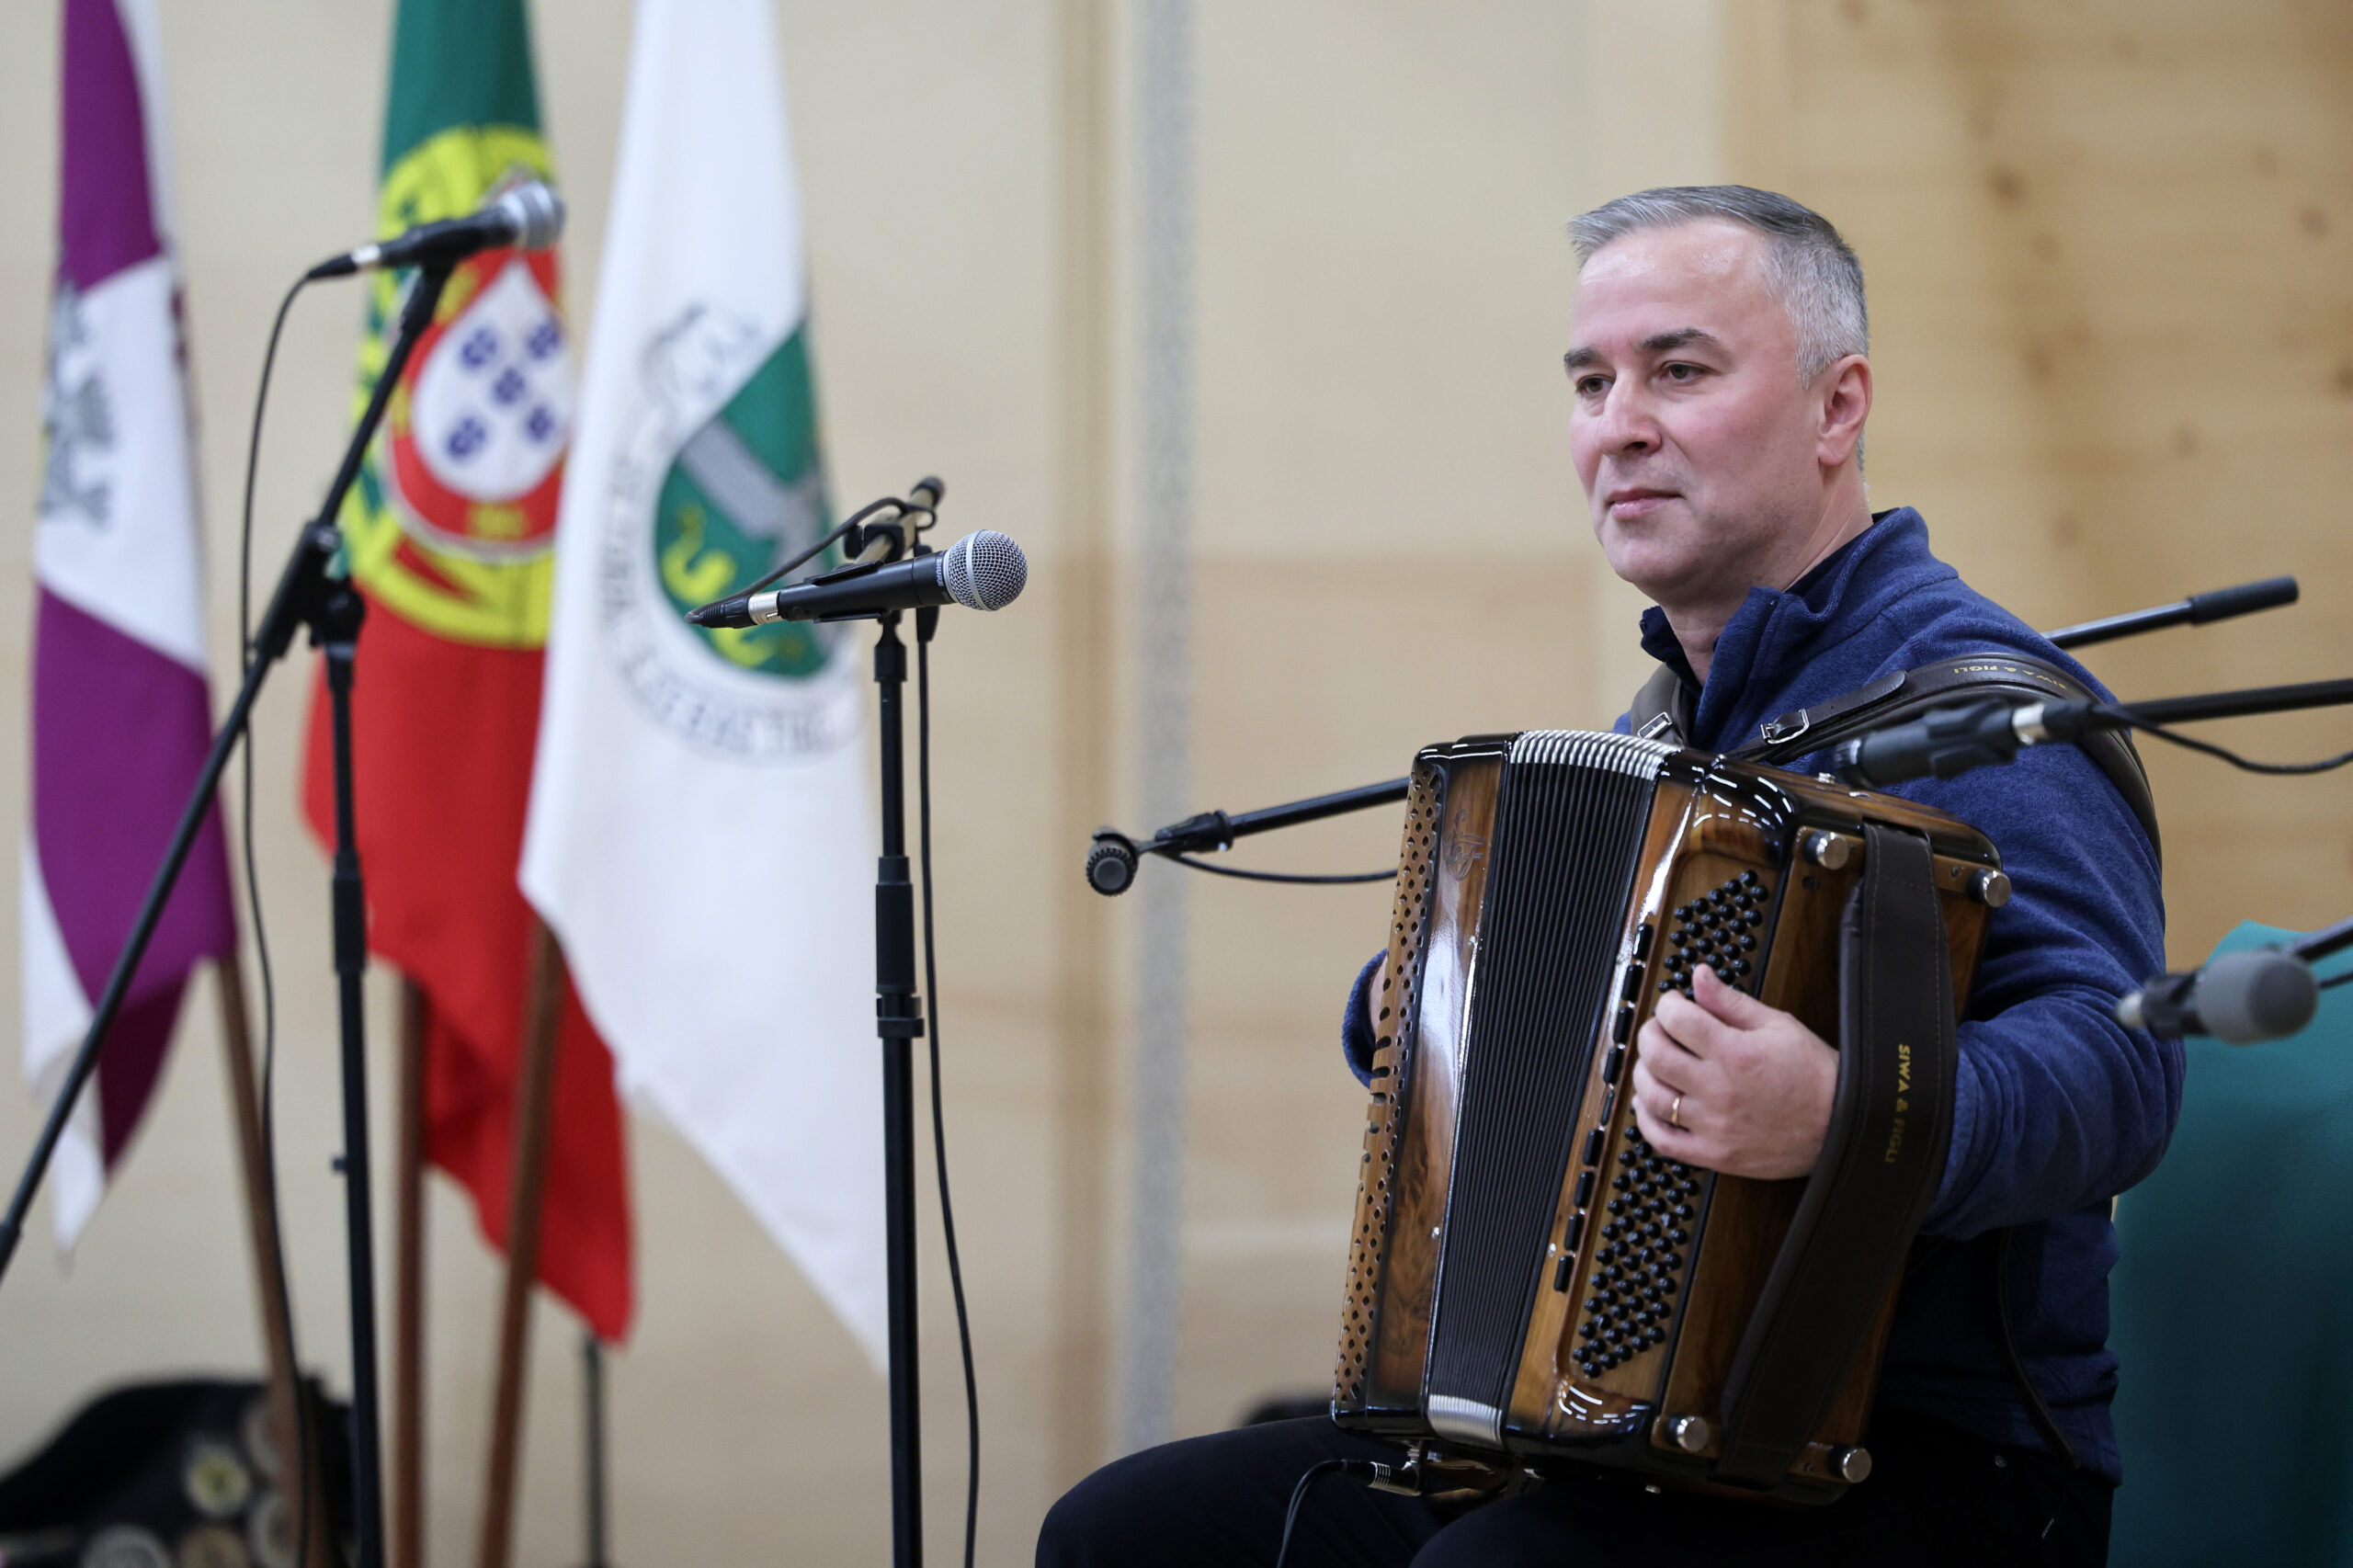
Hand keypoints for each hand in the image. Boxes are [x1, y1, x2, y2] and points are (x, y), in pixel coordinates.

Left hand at [1629, 965, 1836, 1179]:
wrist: (1843, 1124)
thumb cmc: (1814, 1075)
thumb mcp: (1777, 1025)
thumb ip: (1731, 1001)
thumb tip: (1699, 976)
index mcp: (1734, 1052)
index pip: (1676, 1019)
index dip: (1668, 1004)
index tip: (1674, 1004)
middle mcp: (1718, 1089)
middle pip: (1656, 1055)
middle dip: (1650, 1033)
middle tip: (1660, 1030)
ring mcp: (1714, 1126)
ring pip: (1652, 1097)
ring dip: (1644, 1074)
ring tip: (1655, 1064)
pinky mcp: (1716, 1154)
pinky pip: (1664, 1141)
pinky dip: (1646, 1122)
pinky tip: (1648, 1105)